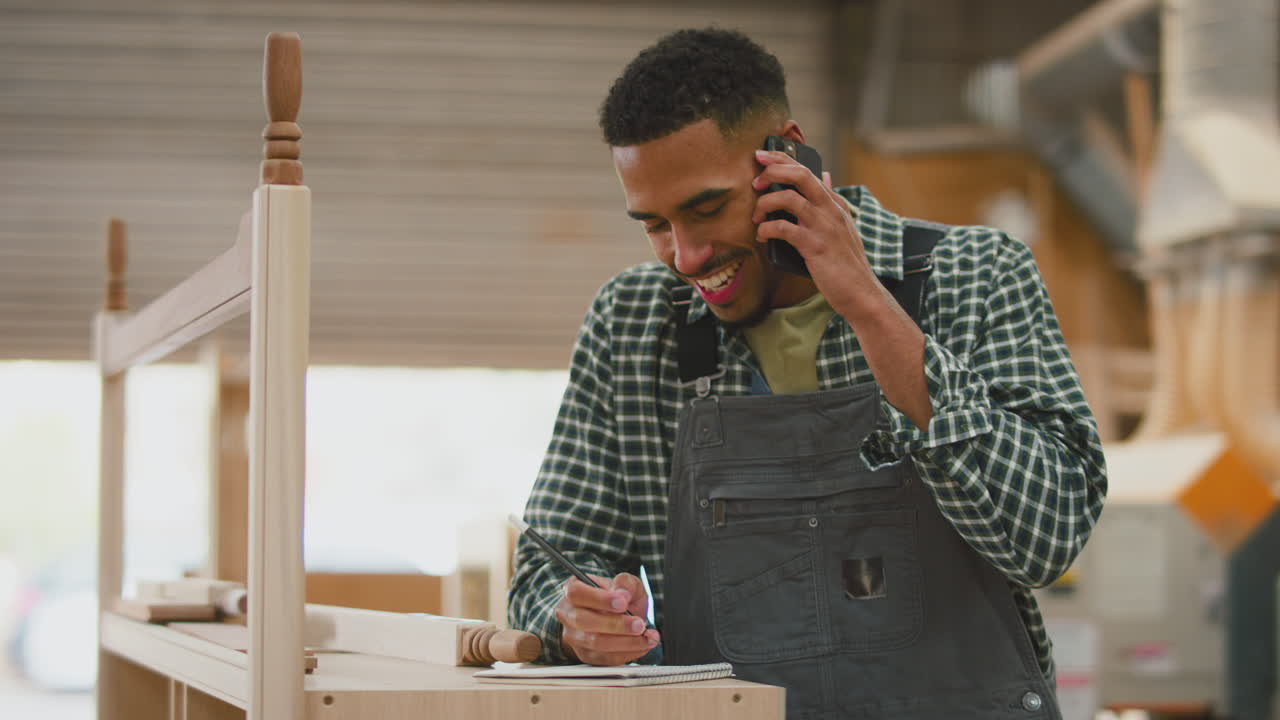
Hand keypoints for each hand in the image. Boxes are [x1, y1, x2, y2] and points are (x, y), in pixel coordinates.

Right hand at [555, 572, 658, 665]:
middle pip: (583, 620)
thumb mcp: (625, 583)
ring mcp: (574, 637)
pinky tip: (643, 645)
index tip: (622, 603)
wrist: (616, 616)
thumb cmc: (617, 597)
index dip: (599, 599)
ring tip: (647, 636)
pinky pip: (604, 658)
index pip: (577, 593)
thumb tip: (623, 594)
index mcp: (573, 590)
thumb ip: (625, 583)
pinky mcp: (586, 655)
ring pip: (594, 643)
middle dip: (615, 624)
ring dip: (625, 642)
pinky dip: (628, 653)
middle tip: (639, 624)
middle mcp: (568, 614)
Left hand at [751, 149, 882, 320]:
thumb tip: (825, 176)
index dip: (782, 159)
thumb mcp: (843, 226)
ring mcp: (824, 227)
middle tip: (755, 182)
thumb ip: (832, 201)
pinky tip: (762, 236)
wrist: (861, 292)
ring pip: (789, 198)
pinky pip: (783, 228)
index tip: (761, 155)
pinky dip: (767, 229)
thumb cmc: (846, 263)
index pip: (807, 171)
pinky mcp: (814, 246)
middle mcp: (831, 210)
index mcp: (836, 204)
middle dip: (772, 172)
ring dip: (766, 203)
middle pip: (799, 176)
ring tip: (757, 215)